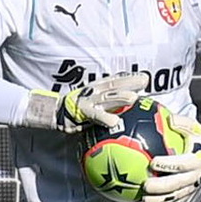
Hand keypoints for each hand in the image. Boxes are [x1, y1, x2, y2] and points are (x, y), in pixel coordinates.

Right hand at [23, 72, 148, 132]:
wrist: (54, 112)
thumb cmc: (77, 110)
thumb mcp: (94, 103)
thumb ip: (109, 104)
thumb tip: (128, 106)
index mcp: (98, 88)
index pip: (116, 81)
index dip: (130, 79)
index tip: (145, 78)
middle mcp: (94, 91)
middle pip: (114, 85)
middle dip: (129, 82)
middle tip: (144, 81)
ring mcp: (88, 100)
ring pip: (107, 97)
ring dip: (120, 97)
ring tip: (133, 98)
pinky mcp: (82, 110)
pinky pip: (96, 115)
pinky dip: (105, 118)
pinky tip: (115, 122)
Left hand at [142, 114, 200, 201]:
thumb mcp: (195, 128)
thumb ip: (183, 123)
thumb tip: (170, 119)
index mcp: (197, 159)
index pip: (183, 163)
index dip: (168, 164)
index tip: (153, 162)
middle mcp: (196, 175)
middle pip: (178, 184)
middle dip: (161, 186)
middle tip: (146, 185)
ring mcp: (192, 186)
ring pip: (176, 196)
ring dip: (160, 199)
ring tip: (144, 198)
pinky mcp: (188, 193)